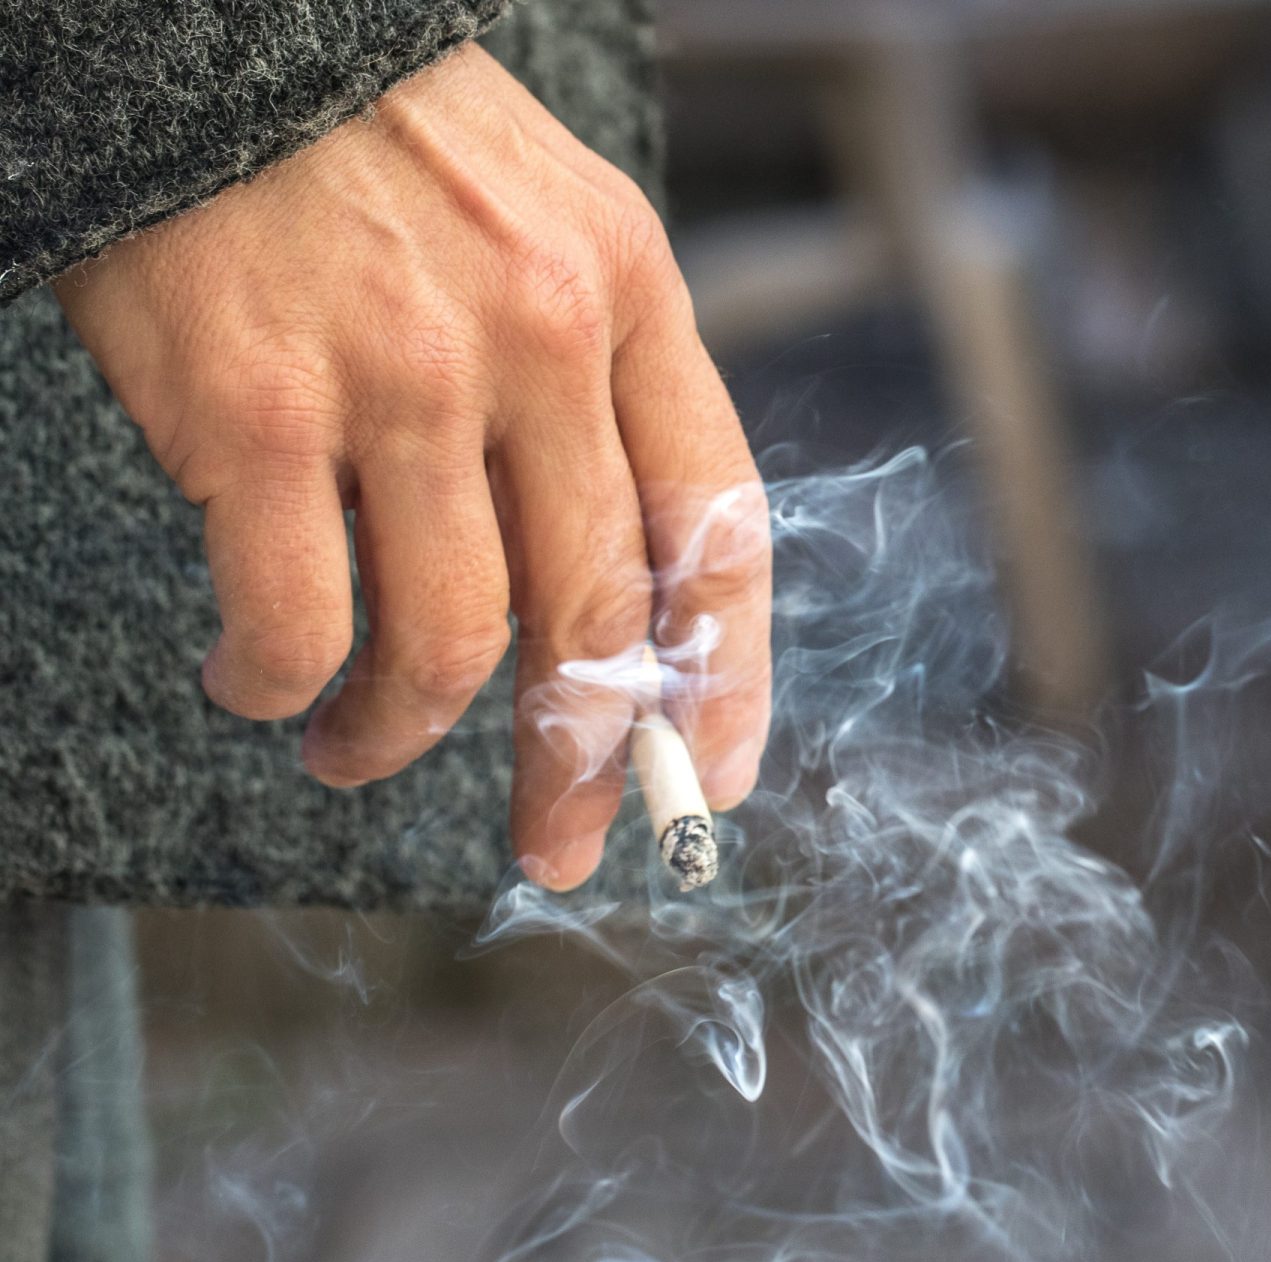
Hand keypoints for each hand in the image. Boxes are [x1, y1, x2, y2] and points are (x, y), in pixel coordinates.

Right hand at [53, 45, 770, 890]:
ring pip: (450, 641)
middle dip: (581, 760)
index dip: (727, 672)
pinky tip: (256, 683)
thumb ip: (597, 381)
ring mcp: (403, 376)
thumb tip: (615, 581)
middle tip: (557, 839)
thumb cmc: (379, 146)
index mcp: (628, 293)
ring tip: (354, 752)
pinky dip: (279, 687)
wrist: (210, 36)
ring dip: (402, 737)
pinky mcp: (259, 409)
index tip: (713, 773)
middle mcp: (538, 339)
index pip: (715, 521)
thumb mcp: (545, 222)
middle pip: (594, 615)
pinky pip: (298, 619)